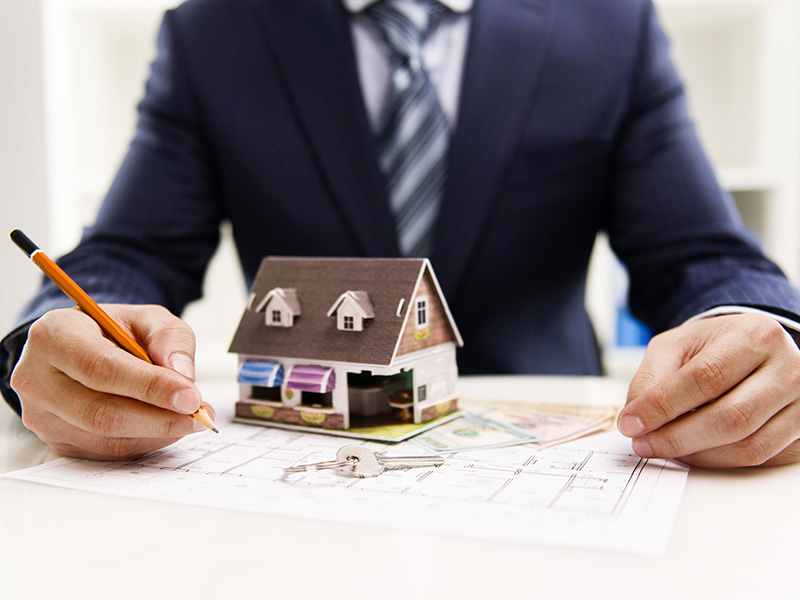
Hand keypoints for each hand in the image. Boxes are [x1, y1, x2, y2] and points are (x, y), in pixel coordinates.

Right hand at [10, 304, 214, 459]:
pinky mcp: (55, 440)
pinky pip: (105, 453)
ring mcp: (41, 415)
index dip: (150, 387)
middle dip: (159, 418)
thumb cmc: (114, 331)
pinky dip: (144, 443)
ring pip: (105, 438)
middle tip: (199, 415)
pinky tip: (165, 428)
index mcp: (54, 336)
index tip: (191, 396)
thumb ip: (170, 338)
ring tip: (189, 420)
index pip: (102, 368)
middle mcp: (37, 378)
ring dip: (156, 434)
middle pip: (101, 412)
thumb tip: (183, 376)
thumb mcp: (147, 318)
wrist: (82, 347)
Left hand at [617, 313, 799, 467]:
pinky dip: (718, 460)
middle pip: (731, 417)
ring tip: (663, 447)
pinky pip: (759, 458)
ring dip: (697, 455)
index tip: (630, 423)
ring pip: (748, 445)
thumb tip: (635, 417)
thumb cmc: (712, 348)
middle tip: (643, 443)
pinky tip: (692, 451)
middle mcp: (789, 368)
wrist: (751, 350)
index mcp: (755, 335)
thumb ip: (651, 377)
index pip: (706, 377)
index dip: (663, 405)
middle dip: (677, 437)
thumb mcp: (674, 346)